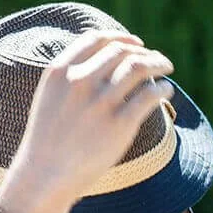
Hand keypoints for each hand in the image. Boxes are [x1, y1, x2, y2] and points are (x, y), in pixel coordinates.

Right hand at [0, 30, 175, 212]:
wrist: (45, 174)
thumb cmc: (49, 139)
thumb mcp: (50, 97)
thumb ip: (71, 77)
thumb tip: (105, 63)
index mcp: (60, 71)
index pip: (96, 39)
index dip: (120, 38)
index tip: (136, 43)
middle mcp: (80, 81)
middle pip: (121, 51)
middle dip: (144, 51)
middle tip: (158, 59)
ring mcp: (101, 102)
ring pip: (139, 67)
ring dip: (158, 63)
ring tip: (167, 68)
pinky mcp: (120, 124)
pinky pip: (150, 95)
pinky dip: (162, 89)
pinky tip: (166, 91)